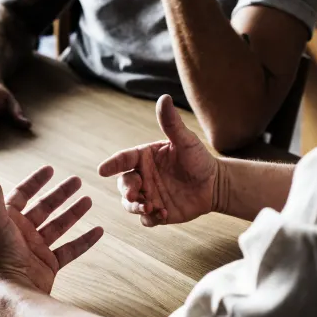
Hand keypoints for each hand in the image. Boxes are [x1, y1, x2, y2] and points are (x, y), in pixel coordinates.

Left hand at [0, 165, 103, 299]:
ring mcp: (37, 250)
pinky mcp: (49, 265)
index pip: (22, 195)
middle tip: (77, 180)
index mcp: (8, 221)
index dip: (35, 182)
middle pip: (44, 208)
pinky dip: (84, 241)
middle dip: (61, 194)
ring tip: (88, 200)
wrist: (13, 290)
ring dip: (74, 213)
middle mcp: (22, 234)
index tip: (50, 169)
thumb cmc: (2, 254)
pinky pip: (70, 250)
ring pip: (59, 226)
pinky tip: (98, 231)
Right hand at [98, 95, 217, 226]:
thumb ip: (172, 123)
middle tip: (135, 195)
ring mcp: (148, 195)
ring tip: (150, 208)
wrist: (214, 184)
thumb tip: (164, 97)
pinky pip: (146, 219)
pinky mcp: (157, 213)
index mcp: (144, 158)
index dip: (111, 164)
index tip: (102, 170)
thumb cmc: (199, 159)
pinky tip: (163, 214)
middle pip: (123, 184)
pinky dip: (150, 218)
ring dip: (136, 207)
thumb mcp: (186, 141)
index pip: (123, 159)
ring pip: (130, 204)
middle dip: (126, 190)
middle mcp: (142, 177)